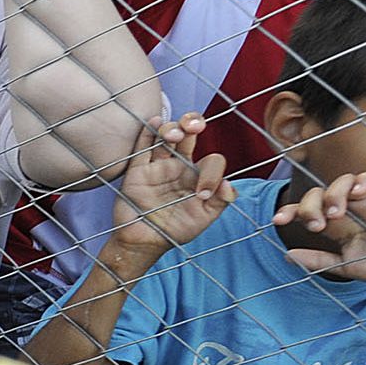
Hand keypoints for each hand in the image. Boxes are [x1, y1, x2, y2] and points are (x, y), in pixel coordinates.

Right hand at [108, 113, 235, 261]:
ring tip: (175, 134)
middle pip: (188, 134)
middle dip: (193, 123)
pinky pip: (142, 147)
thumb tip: (228, 184)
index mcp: (197, 176)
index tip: (202, 194)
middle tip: (196, 126)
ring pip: (165, 137)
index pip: (211, 161)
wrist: (144, 243)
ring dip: (172, 128)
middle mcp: (179, 166)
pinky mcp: (137, 171)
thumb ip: (221, 202)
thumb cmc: (175, 231)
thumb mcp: (204, 218)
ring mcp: (158, 166)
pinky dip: (147, 132)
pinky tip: (155, 121)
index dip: (211, 173)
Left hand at [273, 172, 365, 285]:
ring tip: (337, 212)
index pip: (310, 209)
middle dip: (311, 203)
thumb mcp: (347, 266)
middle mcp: (353, 209)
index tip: (277, 220)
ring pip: (345, 181)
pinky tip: (359, 194)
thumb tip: (287, 255)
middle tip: (316, 224)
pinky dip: (364, 180)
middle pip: (322, 192)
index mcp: (340, 224)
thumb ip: (318, 261)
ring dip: (335, 192)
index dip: (292, 210)